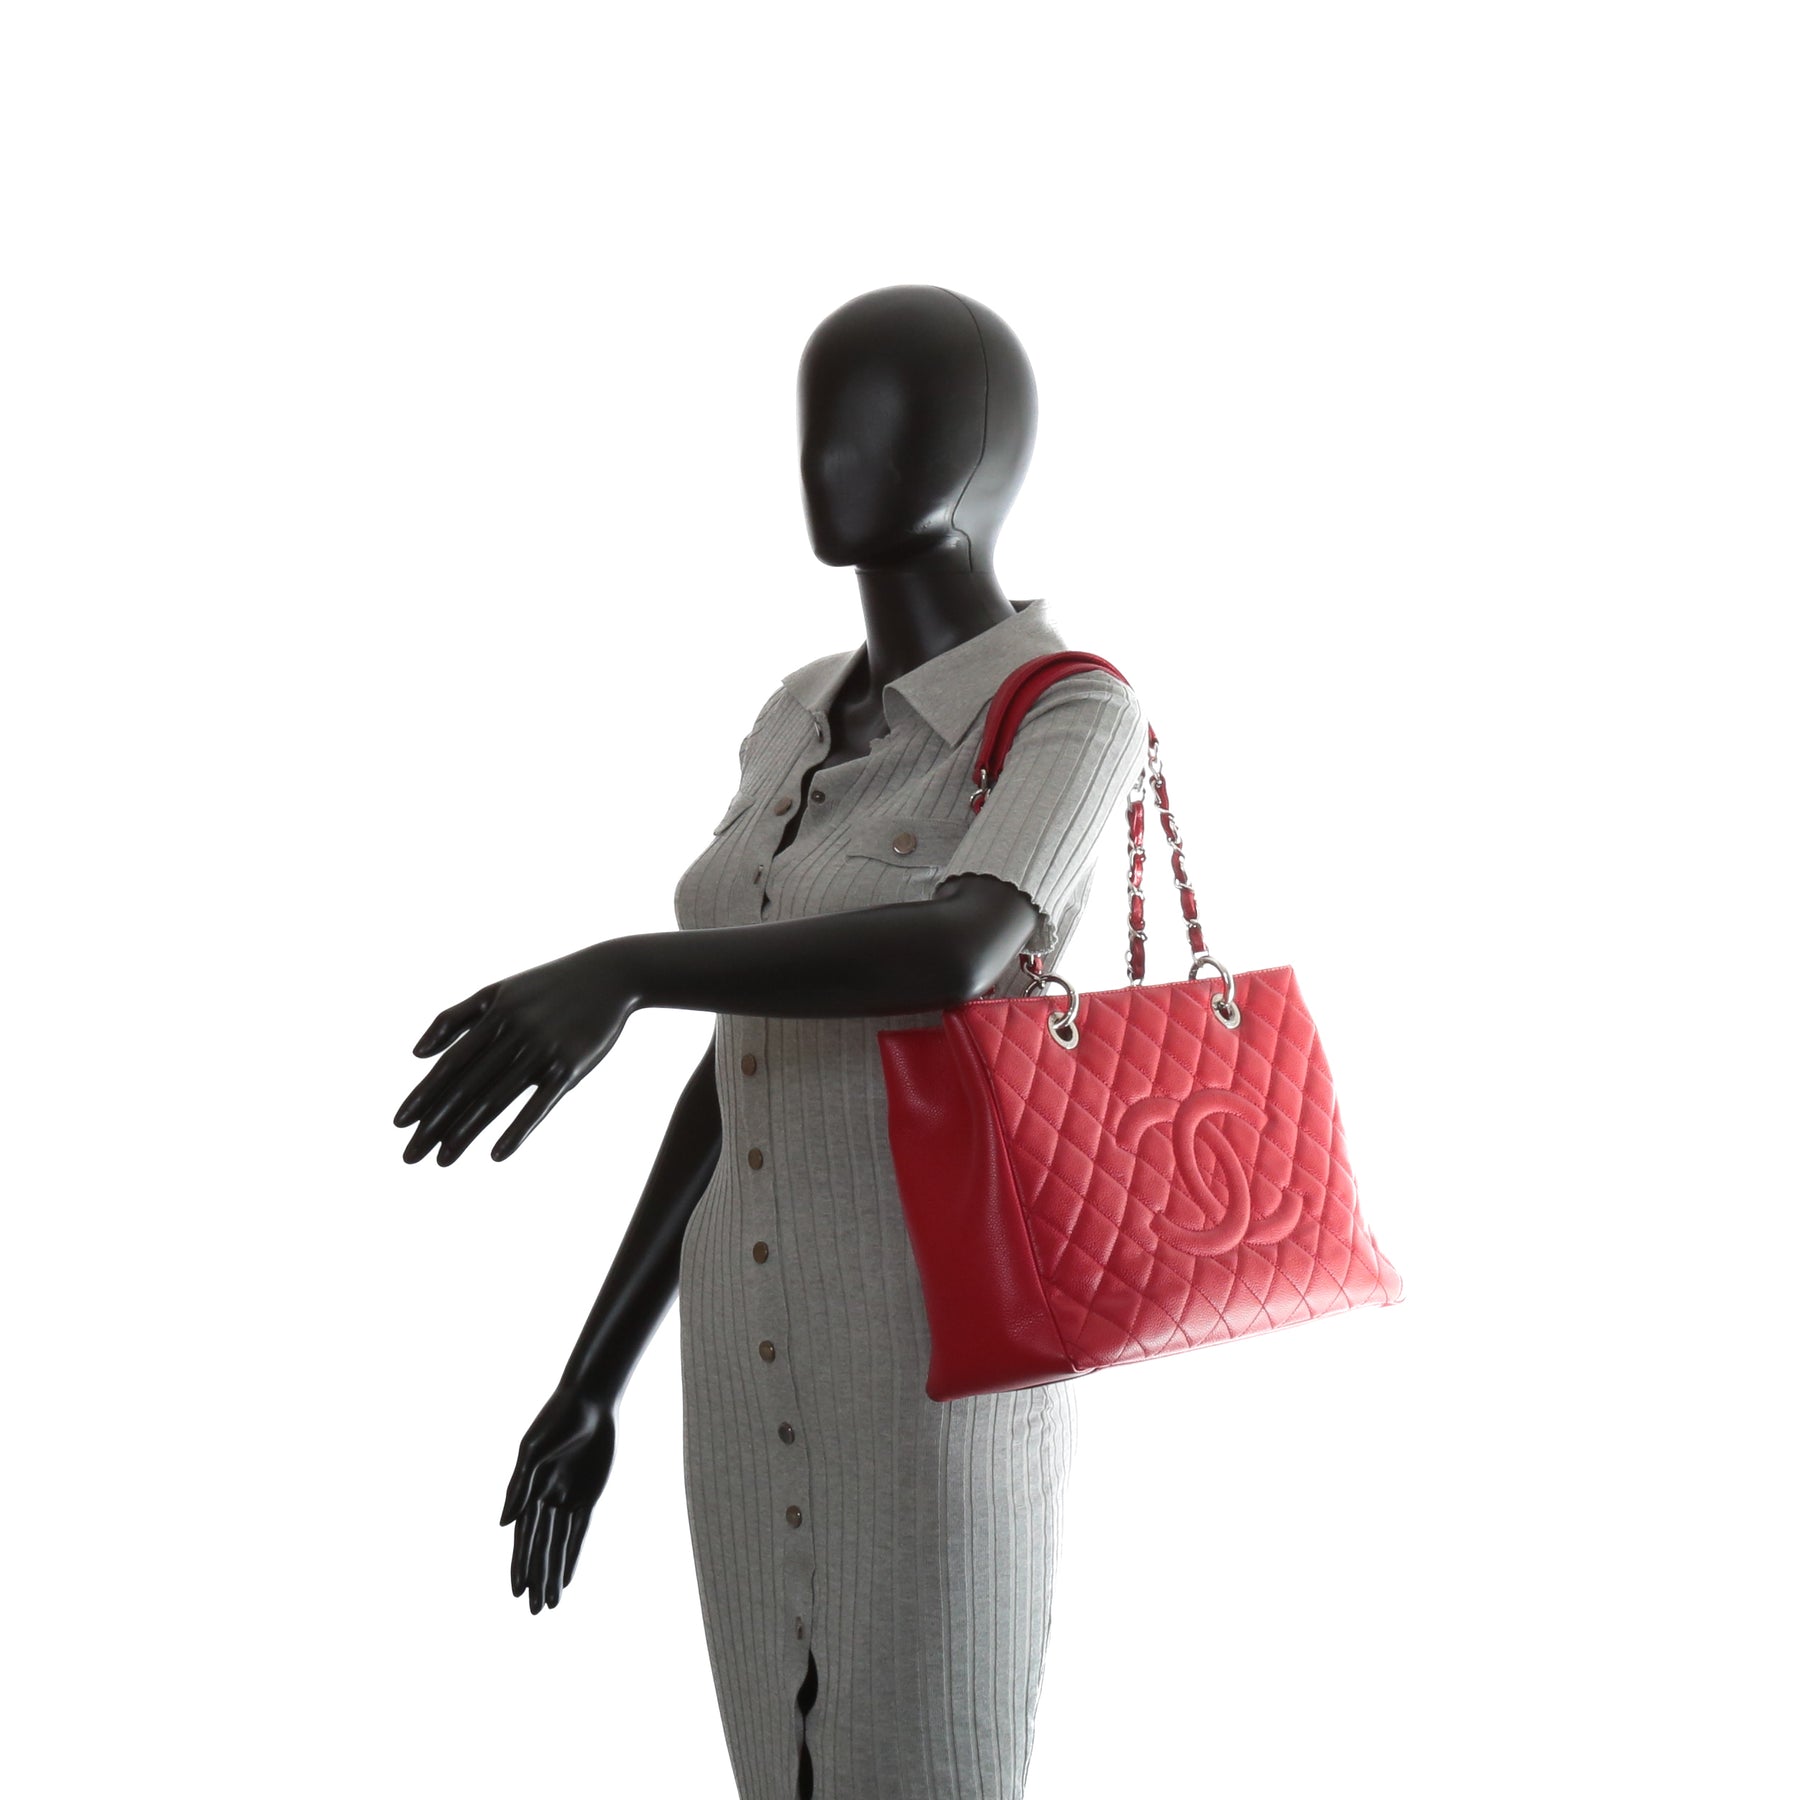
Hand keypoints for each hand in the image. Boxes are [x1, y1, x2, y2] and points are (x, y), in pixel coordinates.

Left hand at [393, 943, 636, 1163]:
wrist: (610, 975)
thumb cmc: (549, 985)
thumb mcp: (498, 991)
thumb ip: (455, 1018)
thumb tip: (415, 1053)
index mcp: (492, 1015)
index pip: (449, 1064)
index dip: (423, 1094)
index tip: (398, 1123)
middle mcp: (512, 1034)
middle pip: (465, 1087)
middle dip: (434, 1124)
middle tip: (409, 1156)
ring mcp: (541, 1051)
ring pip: (495, 1099)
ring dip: (465, 1133)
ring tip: (442, 1162)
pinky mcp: (570, 1067)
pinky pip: (539, 1105)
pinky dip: (517, 1130)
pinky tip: (496, 1155)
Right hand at [500, 1385, 616, 1612]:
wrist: (590, 1401)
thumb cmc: (556, 1421)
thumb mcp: (534, 1451)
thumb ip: (519, 1487)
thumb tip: (502, 1525)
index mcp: (527, 1491)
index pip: (523, 1537)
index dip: (520, 1564)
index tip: (517, 1591)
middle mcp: (544, 1498)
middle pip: (540, 1548)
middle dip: (536, 1578)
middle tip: (534, 1611)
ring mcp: (566, 1498)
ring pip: (559, 1546)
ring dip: (554, 1574)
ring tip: (550, 1604)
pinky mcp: (588, 1496)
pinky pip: (579, 1533)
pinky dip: (573, 1555)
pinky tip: (567, 1578)